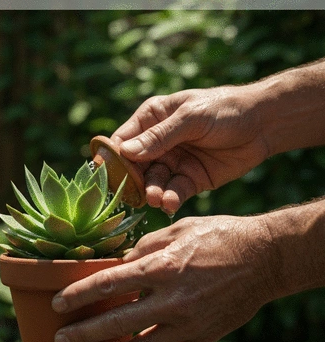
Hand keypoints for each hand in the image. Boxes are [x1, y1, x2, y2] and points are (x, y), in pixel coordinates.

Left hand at [51, 215, 275, 341]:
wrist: (263, 257)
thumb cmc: (219, 235)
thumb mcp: (178, 229)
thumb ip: (146, 246)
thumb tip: (123, 261)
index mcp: (162, 267)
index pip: (108, 284)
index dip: (79, 294)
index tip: (59, 303)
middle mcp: (171, 299)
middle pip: (117, 322)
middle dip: (85, 334)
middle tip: (62, 341)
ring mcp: (189, 322)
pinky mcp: (205, 335)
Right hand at [111, 86, 268, 213]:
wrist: (262, 125)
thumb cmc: (224, 110)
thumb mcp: (191, 118)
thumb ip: (159, 136)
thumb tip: (125, 152)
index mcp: (152, 119)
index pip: (123, 140)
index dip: (114, 157)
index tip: (108, 175)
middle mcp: (158, 143)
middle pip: (135, 166)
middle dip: (133, 181)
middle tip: (134, 193)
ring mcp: (173, 163)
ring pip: (154, 182)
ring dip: (152, 191)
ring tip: (156, 198)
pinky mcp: (189, 180)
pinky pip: (174, 192)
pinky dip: (170, 199)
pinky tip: (170, 203)